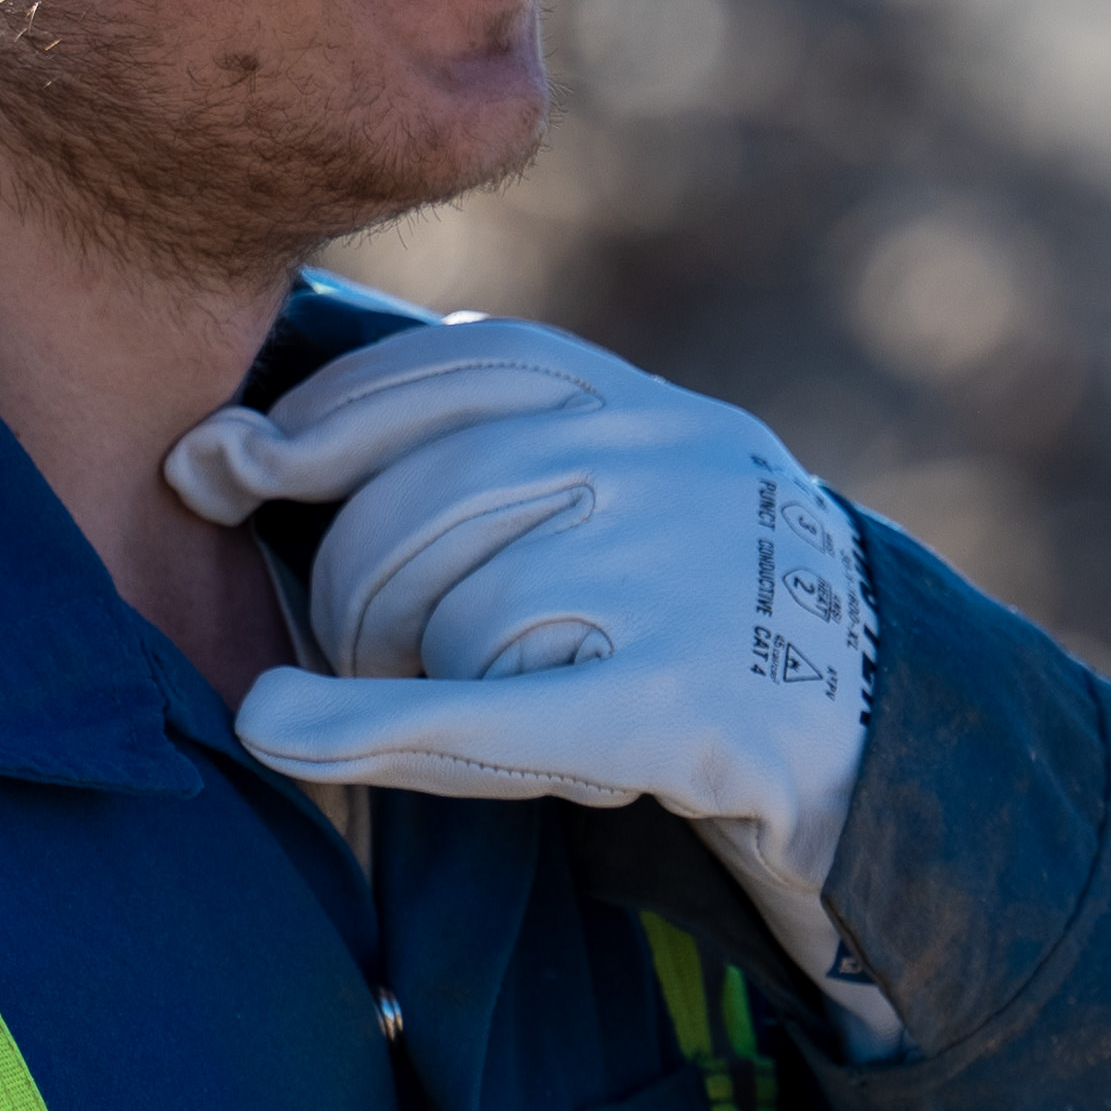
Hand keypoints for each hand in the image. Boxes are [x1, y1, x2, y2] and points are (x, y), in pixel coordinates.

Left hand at [167, 321, 883, 1018]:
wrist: (890, 739)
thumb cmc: (706, 625)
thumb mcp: (627, 499)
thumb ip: (473, 453)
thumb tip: (220, 450)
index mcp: (650, 408)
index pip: (456, 370)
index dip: (324, 415)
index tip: (232, 462)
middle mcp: (671, 465)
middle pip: (427, 502)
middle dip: (353, 589)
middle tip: (361, 657)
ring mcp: (684, 577)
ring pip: (457, 611)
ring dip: (409, 678)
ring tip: (450, 712)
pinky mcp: (685, 698)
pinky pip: (490, 705)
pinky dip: (368, 728)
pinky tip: (280, 736)